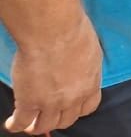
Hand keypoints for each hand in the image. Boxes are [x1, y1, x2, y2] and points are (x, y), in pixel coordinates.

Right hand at [5, 12, 101, 134]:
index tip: (71, 108)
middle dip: (57, 119)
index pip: (88, 107)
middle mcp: (73, 97)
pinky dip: (16, 125)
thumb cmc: (74, 32)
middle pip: (66, 120)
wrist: (54, 31)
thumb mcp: (91, 50)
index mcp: (90, 83)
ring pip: (44, 125)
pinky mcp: (29, 102)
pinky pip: (22, 122)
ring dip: (37, 126)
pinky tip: (12, 123)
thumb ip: (85, 66)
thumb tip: (80, 68)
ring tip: (30, 124)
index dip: (77, 109)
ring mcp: (51, 102)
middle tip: (49, 116)